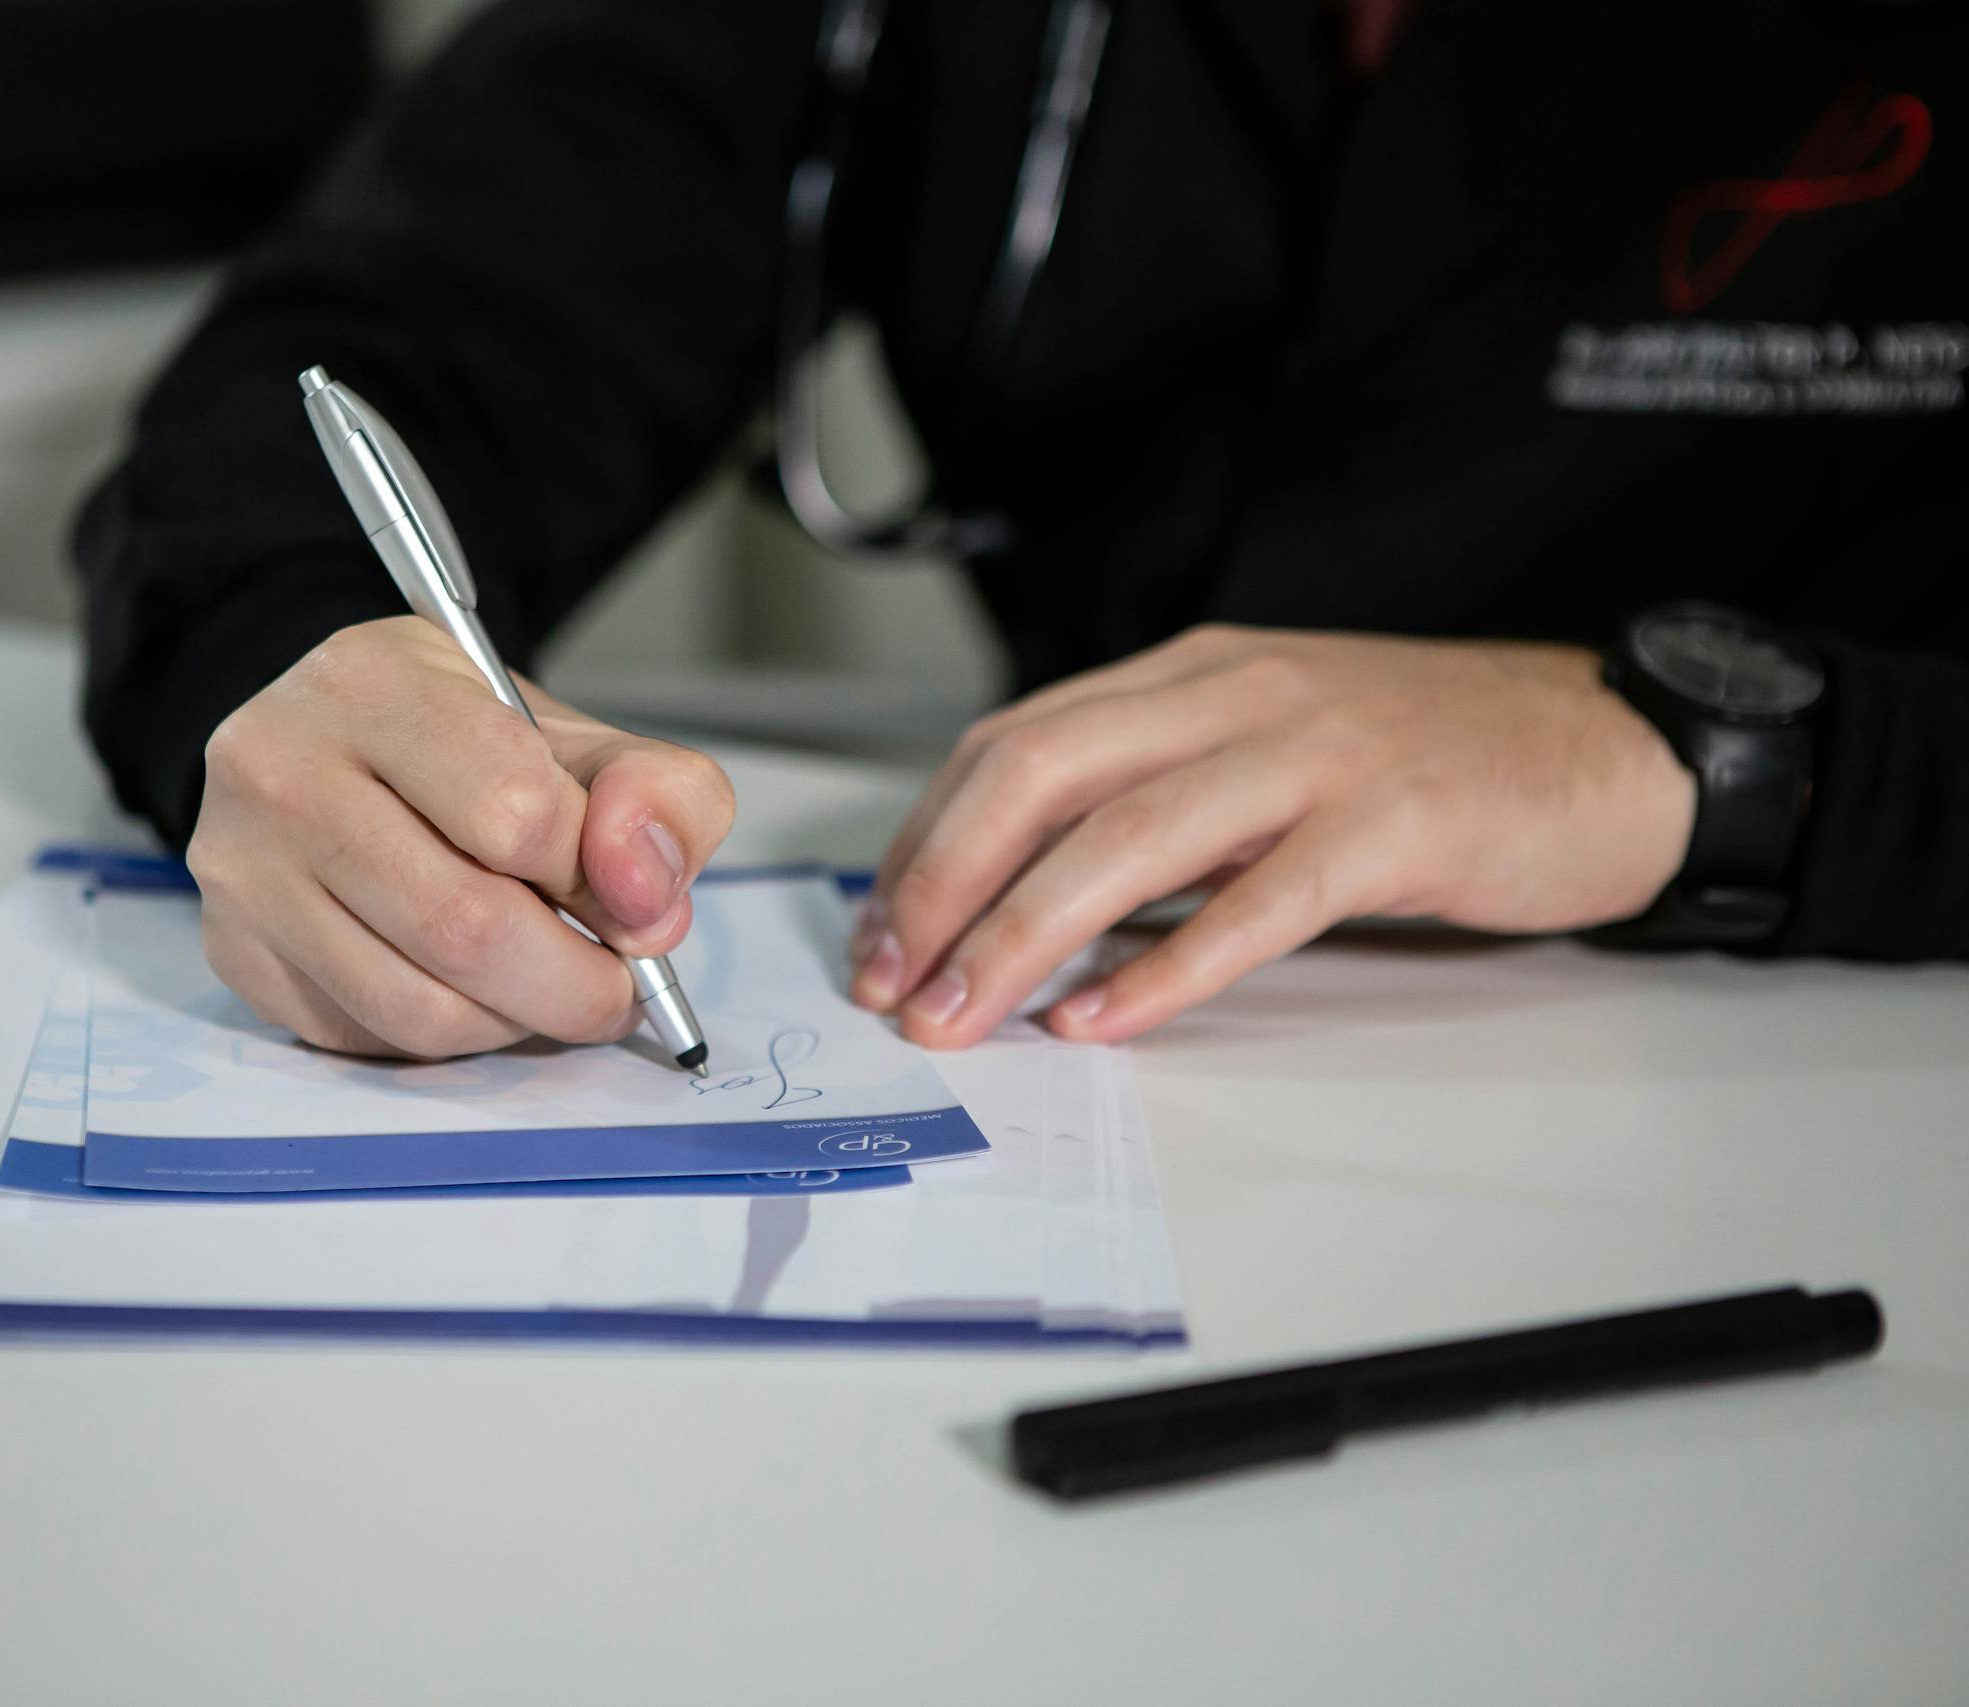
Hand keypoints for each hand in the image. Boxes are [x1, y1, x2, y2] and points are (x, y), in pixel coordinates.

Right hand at [190, 616, 734, 1058]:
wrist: (327, 753)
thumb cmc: (457, 746)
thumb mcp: (568, 733)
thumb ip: (653, 794)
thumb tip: (647, 898)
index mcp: (372, 683)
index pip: (516, 812)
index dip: (601, 880)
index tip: (633, 903)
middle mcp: (282, 768)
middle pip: (466, 927)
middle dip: (576, 982)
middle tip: (618, 986)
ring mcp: (245, 868)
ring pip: (420, 1004)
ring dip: (517, 1021)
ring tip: (551, 989)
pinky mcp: (237, 951)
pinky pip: (373, 1036)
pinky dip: (454, 1036)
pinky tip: (475, 993)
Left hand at [849, 625, 1694, 1047]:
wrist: (1607, 745)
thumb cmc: (1425, 760)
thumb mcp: (1261, 749)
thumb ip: (1153, 795)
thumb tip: (1018, 890)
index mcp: (1190, 675)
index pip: (1015, 743)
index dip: (930, 839)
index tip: (881, 932)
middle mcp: (1235, 696)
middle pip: (1042, 775)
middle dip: (946, 884)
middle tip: (895, 982)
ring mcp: (1315, 756)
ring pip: (1129, 839)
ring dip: (1025, 935)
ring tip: (966, 1015)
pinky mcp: (1394, 825)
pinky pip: (1257, 902)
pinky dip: (1168, 968)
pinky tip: (1104, 1019)